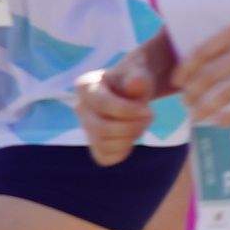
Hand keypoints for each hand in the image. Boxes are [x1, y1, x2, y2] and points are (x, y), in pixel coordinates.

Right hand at [75, 34, 175, 162]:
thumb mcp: (141, 72)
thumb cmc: (137, 78)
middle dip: (132, 126)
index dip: (128, 111)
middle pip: (101, 128)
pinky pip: (105, 158)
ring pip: (103, 145)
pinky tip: (132, 136)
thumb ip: (139, 77)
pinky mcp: (94, 144)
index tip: (148, 110)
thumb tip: (135, 83)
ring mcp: (85, 127)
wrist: (137, 89)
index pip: (102, 105)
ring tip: (142, 123)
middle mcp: (79, 107)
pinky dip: (123, 151)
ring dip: (130, 137)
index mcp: (85, 85)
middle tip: (149, 116)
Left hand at [177, 10, 229, 126]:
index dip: (186, 69)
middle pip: (209, 75)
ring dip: (206, 108)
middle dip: (193, 93)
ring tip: (198, 118)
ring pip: (225, 92)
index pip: (203, 50)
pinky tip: (222, 123)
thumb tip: (220, 56)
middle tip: (187, 105)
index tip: (178, 82)